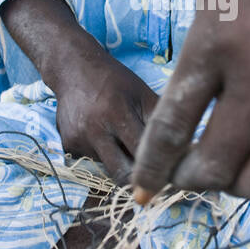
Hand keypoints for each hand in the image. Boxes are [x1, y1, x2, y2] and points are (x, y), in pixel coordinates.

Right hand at [54, 46, 158, 186]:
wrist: (73, 68)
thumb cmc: (116, 81)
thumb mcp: (142, 93)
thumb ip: (158, 121)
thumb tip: (181, 152)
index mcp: (118, 113)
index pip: (142, 154)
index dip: (159, 167)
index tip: (171, 173)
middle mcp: (95, 130)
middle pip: (122, 174)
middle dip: (140, 179)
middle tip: (154, 176)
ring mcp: (79, 140)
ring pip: (108, 168)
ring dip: (121, 163)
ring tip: (125, 143)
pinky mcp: (68, 145)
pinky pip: (94, 160)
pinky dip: (105, 154)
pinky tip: (104, 136)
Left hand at [131, 0, 249, 204]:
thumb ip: (200, 52)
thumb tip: (188, 105)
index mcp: (216, 44)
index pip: (172, 127)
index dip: (152, 168)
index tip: (142, 189)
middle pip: (212, 169)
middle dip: (188, 182)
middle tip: (183, 174)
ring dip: (232, 185)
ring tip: (225, 167)